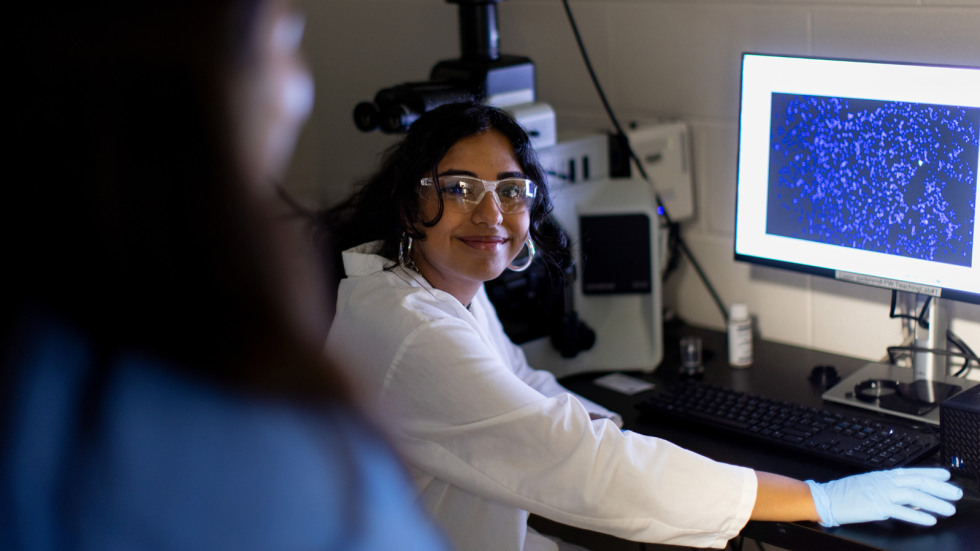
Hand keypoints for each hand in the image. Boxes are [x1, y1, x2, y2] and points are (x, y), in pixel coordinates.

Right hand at [806, 468, 962, 526]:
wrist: (826, 497)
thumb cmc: (846, 493)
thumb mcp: (871, 486)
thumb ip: (892, 491)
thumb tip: (913, 500)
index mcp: (884, 476)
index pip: (913, 472)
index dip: (932, 474)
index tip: (947, 476)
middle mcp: (885, 482)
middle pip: (918, 482)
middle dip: (941, 489)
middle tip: (956, 494)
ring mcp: (882, 493)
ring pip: (915, 496)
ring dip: (935, 503)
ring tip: (949, 510)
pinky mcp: (877, 507)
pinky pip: (902, 511)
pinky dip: (918, 516)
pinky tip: (930, 520)